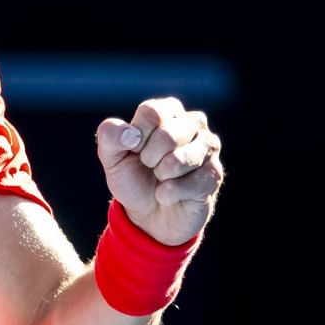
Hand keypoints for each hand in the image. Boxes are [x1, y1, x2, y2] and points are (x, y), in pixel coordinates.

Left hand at [95, 97, 223, 246]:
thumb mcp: (112, 156)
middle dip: (148, 159)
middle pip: (166, 136)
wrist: (149, 214)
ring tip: (161, 178)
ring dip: (161, 176)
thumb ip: (110, 136)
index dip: (136, 137)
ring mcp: (209, 147)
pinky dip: (169, 194)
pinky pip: (188, 185)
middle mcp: (194, 123)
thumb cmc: (133, 177)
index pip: (152, 113)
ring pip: (178, 161)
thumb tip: (129, 134)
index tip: (134, 149)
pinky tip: (170, 193)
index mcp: (168, 110)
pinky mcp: (214, 174)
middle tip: (150, 166)